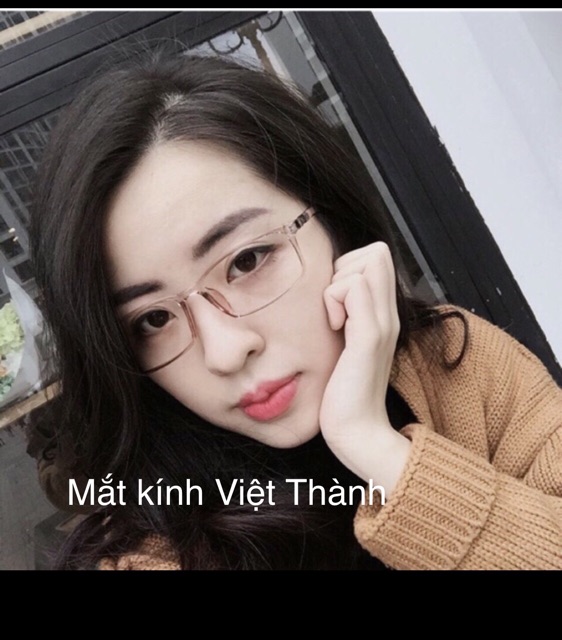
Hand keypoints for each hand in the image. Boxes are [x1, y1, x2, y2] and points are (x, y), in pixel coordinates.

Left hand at [319, 242, 410, 489]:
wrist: (357, 431)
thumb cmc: (344, 391)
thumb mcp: (347, 345)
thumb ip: (347, 318)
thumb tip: (330, 292)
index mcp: (383, 315)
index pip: (377, 255)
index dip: (351, 265)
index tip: (336, 300)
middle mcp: (388, 315)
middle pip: (375, 252)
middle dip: (344, 268)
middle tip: (333, 306)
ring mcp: (381, 325)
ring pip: (366, 265)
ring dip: (337, 285)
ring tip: (334, 321)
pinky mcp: (368, 338)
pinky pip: (355, 291)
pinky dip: (335, 301)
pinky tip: (333, 328)